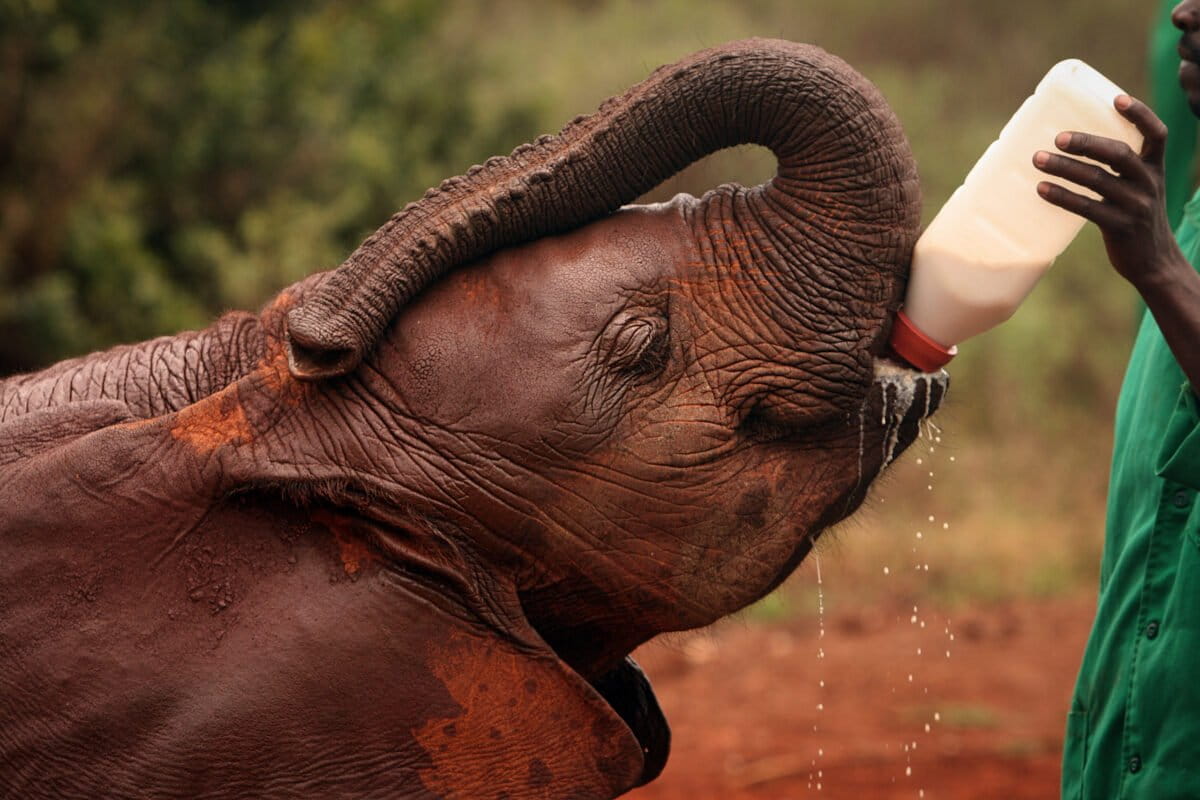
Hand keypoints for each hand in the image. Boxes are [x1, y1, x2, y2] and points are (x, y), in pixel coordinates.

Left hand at [1033, 95, 1189, 290]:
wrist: (1154, 262)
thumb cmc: (1136, 218)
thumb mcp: (1138, 189)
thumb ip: (1120, 169)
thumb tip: (1073, 147)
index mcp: (1155, 168)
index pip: (1157, 133)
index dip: (1139, 114)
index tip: (1116, 99)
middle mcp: (1149, 183)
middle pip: (1119, 154)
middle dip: (1087, 143)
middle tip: (1057, 138)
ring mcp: (1136, 205)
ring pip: (1098, 180)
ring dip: (1065, 168)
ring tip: (1037, 159)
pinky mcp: (1120, 227)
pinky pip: (1088, 208)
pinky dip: (1062, 197)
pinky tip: (1041, 189)